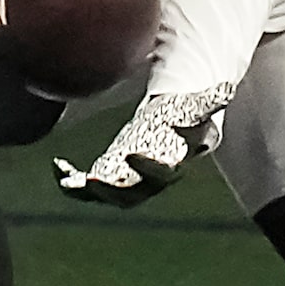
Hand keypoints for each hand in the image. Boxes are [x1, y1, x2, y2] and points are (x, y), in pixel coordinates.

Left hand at [54, 82, 236, 205]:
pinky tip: (58, 167)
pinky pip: (86, 188)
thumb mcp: (196, 107)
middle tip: (93, 181)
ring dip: (89, 192)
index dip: (147, 168)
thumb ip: (210, 102)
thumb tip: (227, 89)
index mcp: (170, 165)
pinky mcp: (106, 177)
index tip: (130, 154)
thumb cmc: (184, 116)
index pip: (161, 174)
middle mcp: (147, 181)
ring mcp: (125, 182)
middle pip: (131, 195)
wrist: (170, 125)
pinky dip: (71, 183)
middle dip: (112, 191)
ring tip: (71, 181)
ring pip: (107, 196)